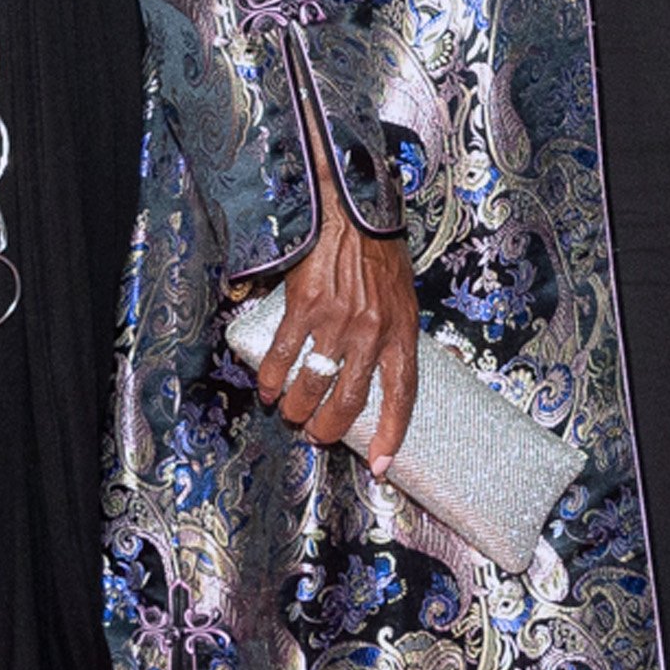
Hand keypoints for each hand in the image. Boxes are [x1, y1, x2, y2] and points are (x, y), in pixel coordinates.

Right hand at [245, 196, 420, 463]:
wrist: (349, 205)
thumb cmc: (376, 248)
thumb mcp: (401, 292)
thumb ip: (393, 329)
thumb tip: (385, 365)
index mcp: (401, 329)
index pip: (402, 394)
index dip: (391, 433)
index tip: (380, 464)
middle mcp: (372, 330)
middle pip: (350, 399)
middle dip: (329, 427)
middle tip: (316, 436)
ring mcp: (338, 319)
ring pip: (313, 384)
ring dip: (297, 407)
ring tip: (290, 414)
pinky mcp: (304, 305)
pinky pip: (283, 355)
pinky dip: (272, 378)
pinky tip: (268, 388)